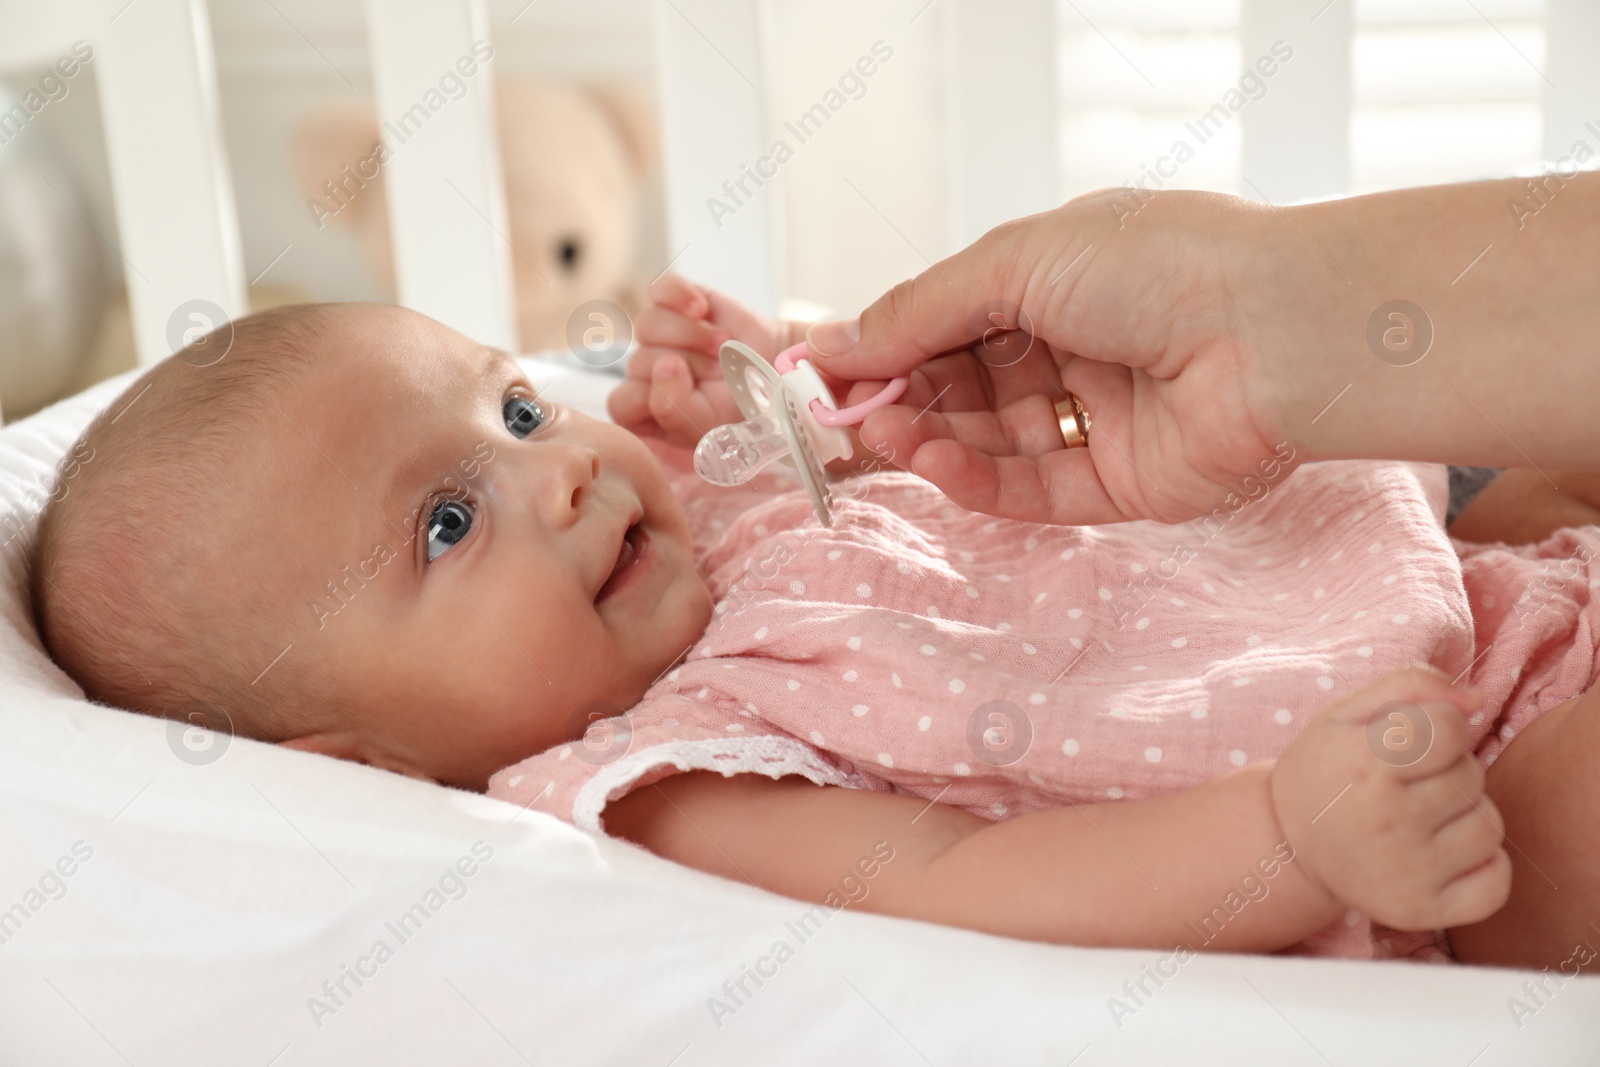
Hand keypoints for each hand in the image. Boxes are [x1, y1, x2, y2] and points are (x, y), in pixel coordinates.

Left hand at [608, 273, 803, 447]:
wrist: (774, 370)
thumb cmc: (740, 405)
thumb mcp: (709, 424)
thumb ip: (674, 409)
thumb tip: (664, 365)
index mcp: (643, 410)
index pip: (623, 404)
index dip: (656, 398)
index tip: (694, 399)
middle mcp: (642, 371)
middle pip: (638, 362)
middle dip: (687, 366)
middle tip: (720, 372)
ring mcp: (655, 333)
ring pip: (648, 325)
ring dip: (692, 335)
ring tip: (722, 345)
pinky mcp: (673, 300)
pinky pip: (660, 288)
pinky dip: (679, 294)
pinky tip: (701, 308)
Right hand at [801, 190, 1292, 524]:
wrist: (1276, 330)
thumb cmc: (1159, 264)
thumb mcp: (1015, 262)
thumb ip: (920, 311)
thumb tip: (834, 344)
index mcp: (1057, 280)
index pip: (950, 322)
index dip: (889, 346)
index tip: (825, 371)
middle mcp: (1076, 349)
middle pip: (963, 387)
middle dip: (900, 398)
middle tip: (840, 414)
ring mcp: (1098, 421)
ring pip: (990, 441)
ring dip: (928, 439)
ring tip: (879, 435)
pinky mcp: (1121, 486)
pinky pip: (1033, 491)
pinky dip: (977, 481)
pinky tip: (933, 465)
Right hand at [1270, 666, 1511, 930]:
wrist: (1285, 847)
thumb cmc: (1326, 770)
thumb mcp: (1345, 713)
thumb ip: (1410, 686)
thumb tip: (1476, 700)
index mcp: (1366, 764)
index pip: (1452, 728)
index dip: (1439, 725)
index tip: (1410, 739)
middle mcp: (1387, 821)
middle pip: (1472, 775)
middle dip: (1448, 770)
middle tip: (1405, 782)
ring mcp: (1407, 872)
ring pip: (1489, 826)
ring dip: (1464, 816)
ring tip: (1421, 817)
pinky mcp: (1421, 911)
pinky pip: (1496, 881)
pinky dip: (1482, 867)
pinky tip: (1443, 855)